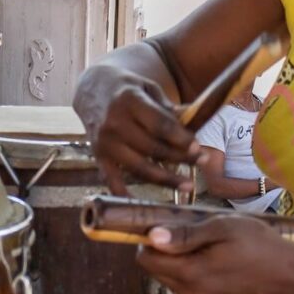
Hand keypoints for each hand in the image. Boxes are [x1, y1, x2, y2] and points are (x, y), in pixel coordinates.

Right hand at [73, 63, 204, 194]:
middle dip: (180, 157)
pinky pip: (112, 180)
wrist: (92, 90)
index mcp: (129, 101)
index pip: (159, 125)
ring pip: (139, 167)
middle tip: (201, 161)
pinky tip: (143, 205)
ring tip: (188, 184)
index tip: (198, 148)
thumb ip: (169, 108)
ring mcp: (104, 142)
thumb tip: (193, 122)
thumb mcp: (149, 88)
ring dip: (165, 178)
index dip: (181, 139)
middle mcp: (114, 123)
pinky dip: (125, 195)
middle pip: (152, 148)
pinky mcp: (98, 156)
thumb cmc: (127, 89)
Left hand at [136, 215, 293, 293]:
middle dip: (164, 249)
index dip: (150, 239)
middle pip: (154, 268)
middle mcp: (189, 293)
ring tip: (207, 244)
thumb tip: (152, 236)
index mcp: (190, 274)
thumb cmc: (258, 244)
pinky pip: (184, 284)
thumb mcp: (222, 228)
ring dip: (177, 259)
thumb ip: (184, 234)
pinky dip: (189, 270)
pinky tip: (213, 258)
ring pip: (168, 276)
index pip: (146, 259)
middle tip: (192, 231)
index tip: (167, 224)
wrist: (289, 274)